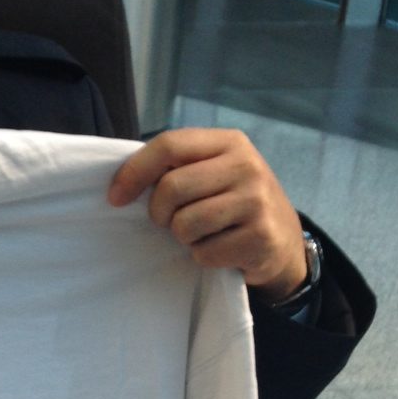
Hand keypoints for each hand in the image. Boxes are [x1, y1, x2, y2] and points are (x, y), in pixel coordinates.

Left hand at [107, 128, 307, 301]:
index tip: (115, 197)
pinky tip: (220, 247)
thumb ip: (177, 166)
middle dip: (159, 212)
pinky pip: (204, 252)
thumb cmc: (233, 202)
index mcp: (229, 142)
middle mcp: (247, 166)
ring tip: (201, 233)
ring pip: (185, 224)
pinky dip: (203, 256)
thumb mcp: (213, 171)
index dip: (134, 172)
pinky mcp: (260, 237)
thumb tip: (121, 184)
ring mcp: (257, 201)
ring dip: (182, 236)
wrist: (282, 240)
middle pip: (172, 187)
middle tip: (168, 221)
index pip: (169, 145)